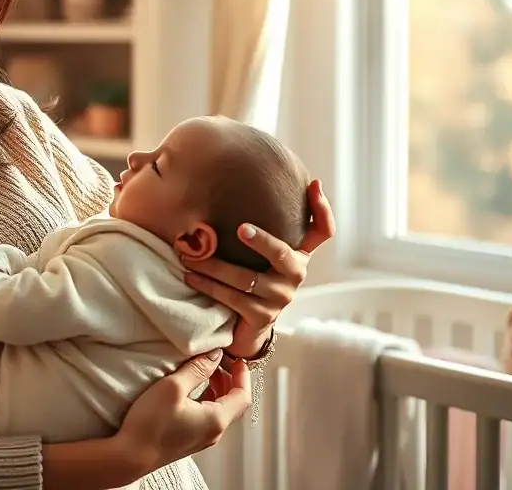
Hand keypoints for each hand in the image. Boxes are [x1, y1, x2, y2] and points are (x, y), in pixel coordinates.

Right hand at [114, 350, 250, 476]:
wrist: (129, 457)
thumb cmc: (150, 424)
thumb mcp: (173, 387)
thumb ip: (197, 369)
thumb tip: (215, 355)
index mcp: (216, 419)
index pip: (243, 395)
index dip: (242, 374)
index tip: (236, 357)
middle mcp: (214, 432)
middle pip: (233, 402)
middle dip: (229, 378)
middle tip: (217, 359)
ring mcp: (202, 438)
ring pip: (220, 409)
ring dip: (216, 388)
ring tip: (202, 370)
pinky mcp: (189, 439)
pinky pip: (207, 416)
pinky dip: (206, 398)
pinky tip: (190, 389)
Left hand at [180, 179, 335, 358]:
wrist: (246, 327)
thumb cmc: (249, 279)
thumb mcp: (256, 254)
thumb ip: (254, 230)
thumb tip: (227, 188)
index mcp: (298, 255)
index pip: (322, 231)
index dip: (322, 209)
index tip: (315, 184)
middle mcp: (296, 275)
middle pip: (283, 254)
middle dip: (262, 240)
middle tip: (239, 228)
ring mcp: (281, 298)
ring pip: (245, 278)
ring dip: (212, 266)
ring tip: (188, 257)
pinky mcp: (262, 316)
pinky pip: (232, 298)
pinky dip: (208, 285)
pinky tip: (191, 276)